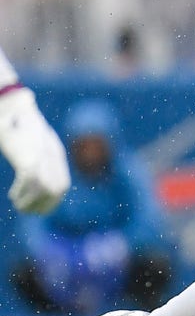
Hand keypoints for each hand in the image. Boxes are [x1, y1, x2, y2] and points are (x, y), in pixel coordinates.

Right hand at [0, 87, 70, 213]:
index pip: (62, 185)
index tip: (38, 208)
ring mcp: (40, 155)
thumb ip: (37, 155)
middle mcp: (52, 156)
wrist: (12, 106)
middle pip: (58, 189)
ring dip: (30, 201)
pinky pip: (30, 180)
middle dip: (43, 205)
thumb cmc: (17, 123)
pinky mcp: (28, 155)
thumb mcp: (32, 140)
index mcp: (54, 154)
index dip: (52, 200)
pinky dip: (22, 192)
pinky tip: (12, 195)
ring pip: (45, 188)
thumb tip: (33, 170)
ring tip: (18, 205)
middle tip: (26, 210)